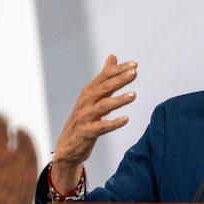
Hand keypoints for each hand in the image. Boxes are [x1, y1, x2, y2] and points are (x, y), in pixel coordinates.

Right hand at [51, 54, 137, 191]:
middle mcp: (85, 101)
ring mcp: (85, 117)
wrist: (68, 146)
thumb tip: (112, 56)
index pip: (105, 76)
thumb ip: (105, 78)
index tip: (135, 64)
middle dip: (119, 80)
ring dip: (118, 100)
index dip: (119, 70)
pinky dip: (113, 123)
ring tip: (134, 95)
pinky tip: (126, 119)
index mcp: (89, 91)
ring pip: (103, 106)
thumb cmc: (84, 119)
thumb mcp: (94, 96)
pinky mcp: (86, 132)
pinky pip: (101, 127)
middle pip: (104, 87)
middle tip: (134, 73)